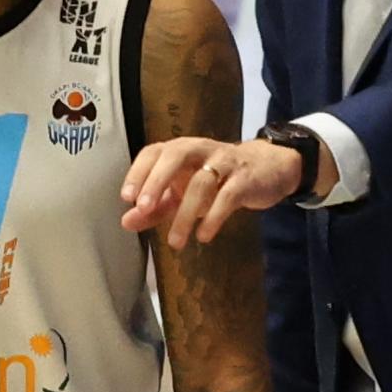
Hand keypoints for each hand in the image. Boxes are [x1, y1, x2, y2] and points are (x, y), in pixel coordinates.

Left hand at [121, 137, 301, 248]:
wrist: (265, 169)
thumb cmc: (216, 178)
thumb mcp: (182, 191)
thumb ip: (155, 206)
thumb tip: (126, 221)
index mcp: (180, 150)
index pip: (154, 152)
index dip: (138, 172)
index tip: (127, 197)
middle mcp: (200, 150)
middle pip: (176, 155)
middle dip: (157, 180)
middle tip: (144, 207)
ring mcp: (224, 162)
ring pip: (202, 181)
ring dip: (185, 213)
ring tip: (175, 241)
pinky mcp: (245, 179)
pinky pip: (228, 195)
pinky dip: (214, 216)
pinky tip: (203, 234)